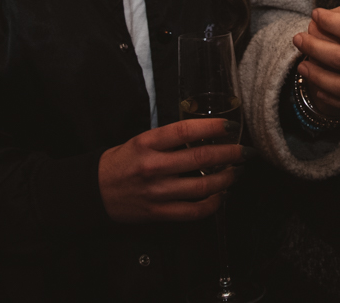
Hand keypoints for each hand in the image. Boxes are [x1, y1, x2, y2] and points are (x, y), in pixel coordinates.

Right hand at [98, 119, 244, 222]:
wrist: (94, 192)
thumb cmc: (121, 161)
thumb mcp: (140, 140)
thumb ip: (169, 138)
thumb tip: (205, 132)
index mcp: (147, 143)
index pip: (185, 130)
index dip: (212, 127)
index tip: (230, 126)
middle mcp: (153, 167)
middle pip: (200, 159)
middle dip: (230, 154)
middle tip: (245, 151)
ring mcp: (157, 192)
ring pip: (202, 187)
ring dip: (226, 179)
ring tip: (237, 172)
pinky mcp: (158, 213)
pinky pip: (193, 212)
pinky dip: (213, 205)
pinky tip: (221, 196)